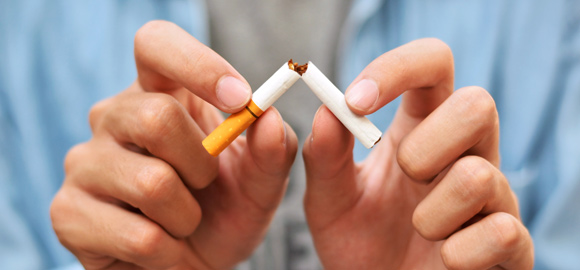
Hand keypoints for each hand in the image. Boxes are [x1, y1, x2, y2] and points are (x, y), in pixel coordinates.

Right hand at [50, 21, 297, 269]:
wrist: (192, 266)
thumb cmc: (223, 211)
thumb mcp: (260, 182)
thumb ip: (273, 150)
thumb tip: (268, 118)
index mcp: (160, 93)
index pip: (156, 44)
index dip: (196, 64)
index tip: (240, 99)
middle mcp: (113, 117)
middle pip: (155, 117)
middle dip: (201, 165)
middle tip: (205, 185)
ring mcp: (84, 162)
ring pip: (151, 183)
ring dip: (188, 215)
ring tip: (183, 222)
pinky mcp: (68, 211)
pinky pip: (138, 235)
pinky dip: (170, 252)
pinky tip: (163, 248)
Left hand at [303, 39, 532, 268]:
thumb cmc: (359, 240)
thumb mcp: (329, 199)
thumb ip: (324, 156)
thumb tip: (327, 111)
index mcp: (420, 129)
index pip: (432, 65)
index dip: (398, 68)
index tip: (356, 102)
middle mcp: (463, 153)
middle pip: (478, 103)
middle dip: (428, 143)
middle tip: (403, 174)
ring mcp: (492, 196)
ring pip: (481, 175)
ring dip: (432, 212)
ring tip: (417, 229)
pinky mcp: (509, 243)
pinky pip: (503, 232)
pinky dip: (460, 252)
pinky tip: (444, 259)